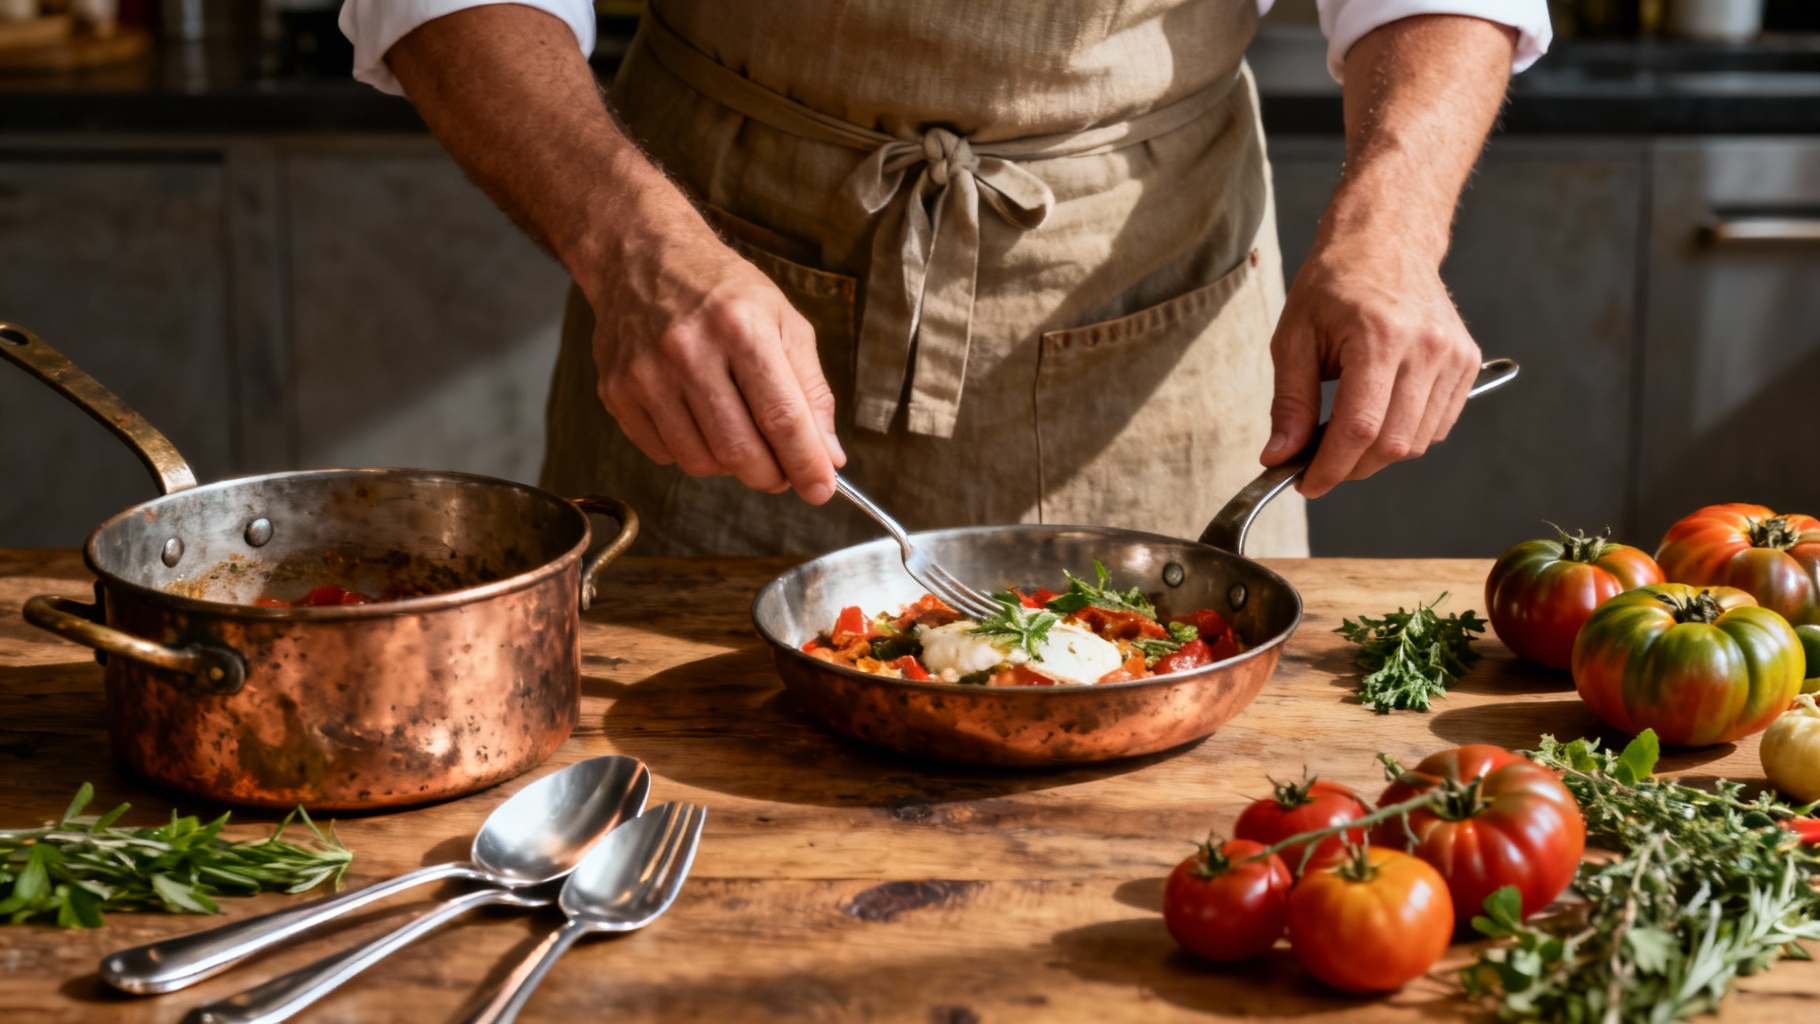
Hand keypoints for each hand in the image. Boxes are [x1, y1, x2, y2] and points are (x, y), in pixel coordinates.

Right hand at [587, 221, 845, 504]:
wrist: (642, 256)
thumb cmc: (722, 291)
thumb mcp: (784, 322)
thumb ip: (812, 391)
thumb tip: (829, 456)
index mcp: (741, 327)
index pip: (782, 417)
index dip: (806, 464)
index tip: (821, 489)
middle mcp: (689, 351)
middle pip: (740, 451)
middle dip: (772, 476)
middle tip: (783, 471)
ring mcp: (646, 374)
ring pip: (700, 462)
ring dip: (731, 466)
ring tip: (740, 435)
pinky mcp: (616, 391)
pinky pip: (664, 454)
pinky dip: (691, 452)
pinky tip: (699, 420)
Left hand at [1260, 233, 1481, 498]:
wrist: (1386, 240)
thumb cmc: (1334, 284)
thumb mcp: (1294, 337)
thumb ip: (1289, 402)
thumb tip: (1279, 457)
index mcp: (1379, 337)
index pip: (1359, 429)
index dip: (1330, 468)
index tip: (1304, 484)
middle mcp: (1425, 348)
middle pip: (1392, 444)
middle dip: (1351, 468)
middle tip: (1319, 463)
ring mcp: (1452, 355)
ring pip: (1418, 442)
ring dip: (1377, 454)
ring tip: (1346, 433)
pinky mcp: (1466, 361)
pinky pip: (1438, 425)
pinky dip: (1405, 434)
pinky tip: (1380, 413)